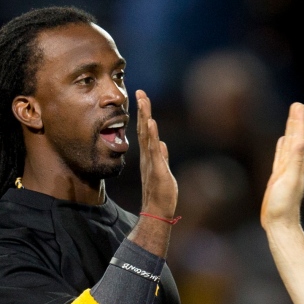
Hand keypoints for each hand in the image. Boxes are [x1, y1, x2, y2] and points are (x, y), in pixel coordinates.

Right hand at [136, 90, 176, 218]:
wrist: (157, 210)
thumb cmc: (160, 193)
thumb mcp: (163, 171)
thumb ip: (162, 157)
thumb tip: (162, 145)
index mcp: (149, 156)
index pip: (146, 131)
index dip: (144, 114)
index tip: (143, 98)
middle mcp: (147, 156)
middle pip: (144, 128)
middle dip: (143, 109)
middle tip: (140, 92)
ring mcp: (151, 161)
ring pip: (147, 135)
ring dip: (145, 116)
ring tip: (143, 100)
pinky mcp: (156, 168)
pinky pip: (153, 149)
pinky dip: (152, 135)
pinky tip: (150, 122)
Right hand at [260, 102, 303, 230]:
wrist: (280, 225)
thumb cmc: (283, 205)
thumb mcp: (289, 180)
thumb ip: (295, 160)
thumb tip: (300, 140)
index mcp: (297, 164)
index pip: (299, 137)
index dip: (298, 121)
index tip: (298, 105)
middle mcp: (294, 165)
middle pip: (296, 138)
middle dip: (296, 122)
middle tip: (297, 105)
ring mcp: (286, 171)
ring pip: (289, 146)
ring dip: (291, 132)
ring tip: (292, 120)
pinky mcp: (279, 178)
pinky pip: (281, 157)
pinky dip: (282, 147)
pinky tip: (282, 143)